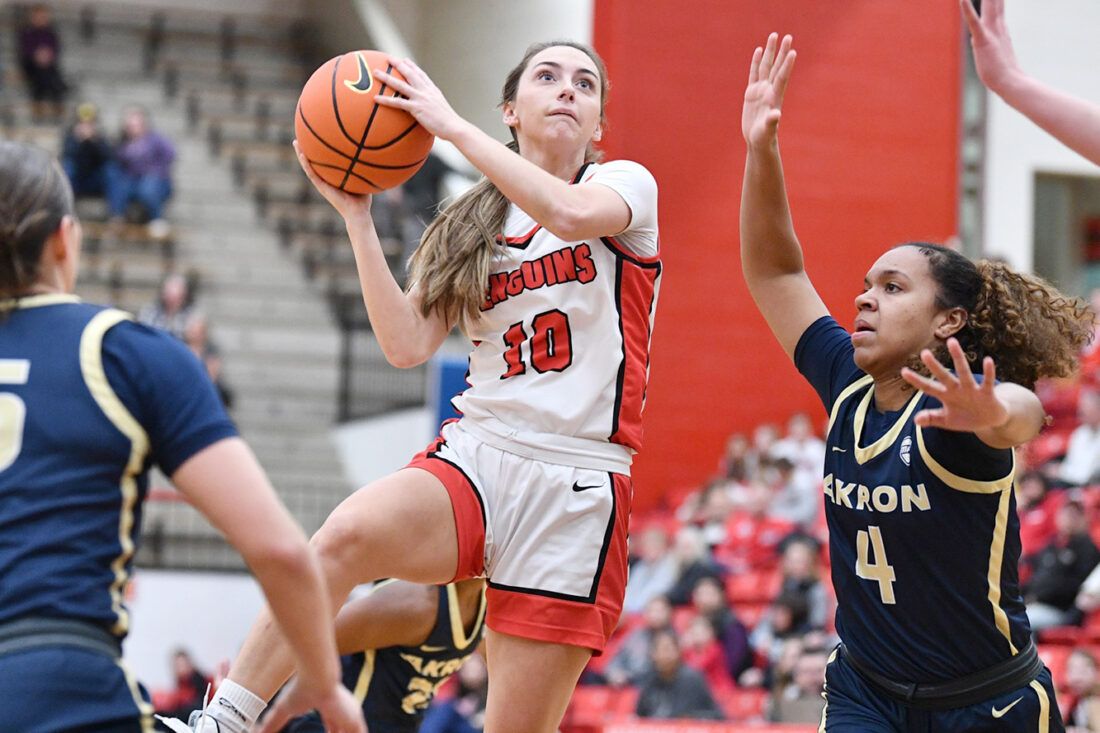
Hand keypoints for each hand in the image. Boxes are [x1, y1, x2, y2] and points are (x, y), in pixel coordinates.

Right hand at [255, 678, 364, 732]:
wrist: (317, 678)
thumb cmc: (300, 690)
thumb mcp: (283, 709)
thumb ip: (272, 723)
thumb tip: (257, 732)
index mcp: (331, 705)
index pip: (334, 722)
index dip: (331, 730)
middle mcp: (344, 709)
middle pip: (344, 728)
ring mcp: (351, 714)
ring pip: (352, 732)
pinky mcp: (355, 720)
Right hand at [293, 140, 372, 224]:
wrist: (357, 212)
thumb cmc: (363, 200)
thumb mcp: (363, 179)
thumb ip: (364, 169)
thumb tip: (371, 155)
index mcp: (333, 179)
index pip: (324, 163)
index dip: (319, 152)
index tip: (316, 140)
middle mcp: (325, 180)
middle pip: (313, 162)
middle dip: (307, 150)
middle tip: (301, 138)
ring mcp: (322, 184)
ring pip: (308, 166)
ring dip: (301, 154)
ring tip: (295, 142)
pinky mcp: (321, 187)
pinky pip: (311, 174)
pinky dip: (306, 164)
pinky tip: (302, 154)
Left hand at [372, 58, 463, 140]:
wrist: (454, 126)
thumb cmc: (450, 124)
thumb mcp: (442, 111)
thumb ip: (434, 107)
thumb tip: (430, 112)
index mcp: (433, 91)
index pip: (421, 75)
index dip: (412, 66)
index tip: (405, 60)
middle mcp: (426, 91)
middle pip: (410, 74)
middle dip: (399, 64)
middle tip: (388, 58)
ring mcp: (421, 98)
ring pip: (400, 85)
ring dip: (387, 78)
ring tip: (376, 73)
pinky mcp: (416, 108)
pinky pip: (398, 103)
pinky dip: (386, 100)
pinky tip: (376, 98)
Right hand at [742, 33, 795, 149]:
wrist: (758, 140)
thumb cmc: (764, 137)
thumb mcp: (767, 130)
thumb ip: (771, 122)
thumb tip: (776, 115)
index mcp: (774, 97)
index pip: (781, 78)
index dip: (786, 65)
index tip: (792, 51)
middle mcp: (769, 90)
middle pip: (776, 67)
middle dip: (781, 52)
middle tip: (787, 36)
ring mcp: (761, 90)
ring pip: (766, 66)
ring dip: (770, 52)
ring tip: (773, 36)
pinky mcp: (752, 93)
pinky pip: (755, 73)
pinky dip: (756, 62)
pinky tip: (759, 51)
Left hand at [901, 338, 1009, 431]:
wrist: (991, 420)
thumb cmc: (967, 418)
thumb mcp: (947, 421)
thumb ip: (932, 419)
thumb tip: (915, 420)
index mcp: (946, 396)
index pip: (928, 387)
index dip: (916, 380)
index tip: (903, 371)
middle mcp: (957, 389)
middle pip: (944, 376)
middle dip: (934, 366)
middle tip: (924, 353)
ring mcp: (972, 390)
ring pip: (963, 372)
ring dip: (958, 358)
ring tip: (952, 342)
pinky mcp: (987, 393)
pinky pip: (988, 381)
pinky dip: (988, 372)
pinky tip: (988, 360)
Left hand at [960, 0, 1020, 93]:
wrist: (1009, 83)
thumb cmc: (1004, 73)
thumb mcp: (998, 53)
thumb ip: (995, 43)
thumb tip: (988, 42)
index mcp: (1000, 28)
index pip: (998, 4)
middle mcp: (996, 26)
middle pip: (995, 1)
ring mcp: (990, 32)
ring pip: (988, 6)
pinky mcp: (982, 40)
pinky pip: (974, 22)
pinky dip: (967, 10)